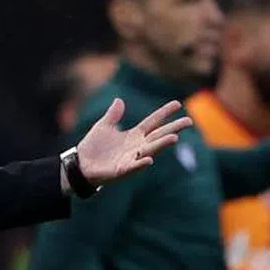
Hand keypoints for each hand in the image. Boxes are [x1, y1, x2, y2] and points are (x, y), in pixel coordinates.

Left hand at [74, 99, 192, 184]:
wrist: (81, 164)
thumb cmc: (93, 146)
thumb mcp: (103, 126)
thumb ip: (113, 115)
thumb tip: (119, 100)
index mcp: (133, 135)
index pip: (153, 122)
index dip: (164, 113)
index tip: (178, 104)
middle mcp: (136, 146)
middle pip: (158, 135)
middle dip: (173, 128)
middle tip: (189, 121)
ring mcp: (131, 158)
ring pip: (150, 150)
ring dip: (162, 144)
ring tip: (174, 137)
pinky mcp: (121, 170)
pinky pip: (133, 166)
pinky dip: (141, 163)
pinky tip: (149, 159)